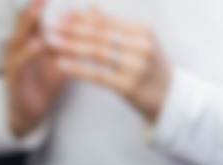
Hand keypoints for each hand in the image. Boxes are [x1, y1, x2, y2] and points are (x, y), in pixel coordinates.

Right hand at [4, 0, 66, 137]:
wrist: (28, 113)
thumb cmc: (44, 84)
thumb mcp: (59, 60)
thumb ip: (70, 44)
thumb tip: (90, 28)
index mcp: (28, 40)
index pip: (36, 16)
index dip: (43, 2)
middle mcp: (17, 46)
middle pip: (24, 20)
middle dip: (35, 5)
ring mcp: (12, 61)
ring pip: (18, 37)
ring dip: (29, 23)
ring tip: (39, 9)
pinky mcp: (12, 78)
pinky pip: (19, 62)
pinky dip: (28, 52)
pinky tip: (38, 43)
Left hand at [51, 8, 171, 122]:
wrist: (170, 98)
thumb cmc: (151, 67)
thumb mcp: (140, 42)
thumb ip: (116, 25)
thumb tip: (91, 7)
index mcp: (143, 31)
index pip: (107, 20)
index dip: (82, 17)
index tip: (61, 14)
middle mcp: (142, 47)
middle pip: (100, 35)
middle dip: (72, 29)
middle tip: (51, 26)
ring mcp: (136, 67)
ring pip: (97, 53)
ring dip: (71, 46)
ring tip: (51, 42)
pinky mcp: (129, 87)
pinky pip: (98, 75)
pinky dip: (78, 68)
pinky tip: (61, 64)